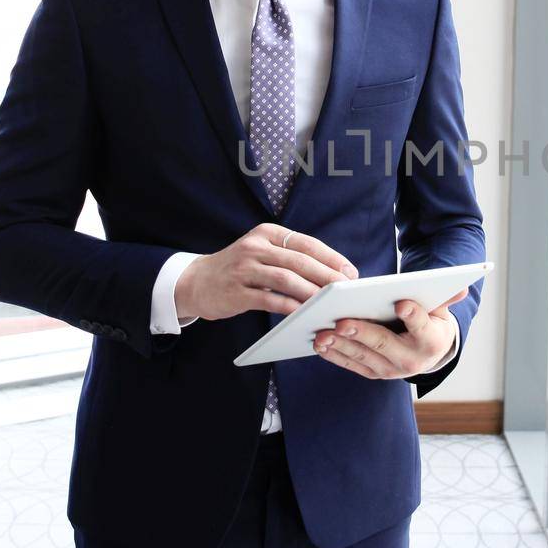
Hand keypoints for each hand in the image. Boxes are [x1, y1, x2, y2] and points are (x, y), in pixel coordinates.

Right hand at [176, 223, 357, 320]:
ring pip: (285, 279)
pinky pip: (269, 300)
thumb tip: (331, 273)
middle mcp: (255, 247)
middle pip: (299, 260)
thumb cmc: (239, 269)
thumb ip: (289, 258)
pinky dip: (289, 307)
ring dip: (311, 292)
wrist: (196, 282)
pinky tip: (304, 315)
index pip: (306, 243)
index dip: (331, 258)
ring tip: (329, 304)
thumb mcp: (261, 252)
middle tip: (346, 290)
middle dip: (326, 276)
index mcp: (267, 233)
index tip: (350, 272)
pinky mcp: (236, 291)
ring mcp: (244, 269)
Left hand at [311, 287, 468, 379]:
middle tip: (342, 322)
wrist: (428, 352)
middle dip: (362, 333)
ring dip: (341, 346)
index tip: (401, 302)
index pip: (422, 326)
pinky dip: (334, 355)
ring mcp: (390, 370)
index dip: (413, 315)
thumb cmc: (431, 322)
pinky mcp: (374, 373)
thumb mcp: (440, 309)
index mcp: (431, 341)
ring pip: (363, 356)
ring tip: (323, 334)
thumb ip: (445, 297)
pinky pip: (351, 364)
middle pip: (384, 344)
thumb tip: (462, 287)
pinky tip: (320, 344)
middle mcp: (411, 361)